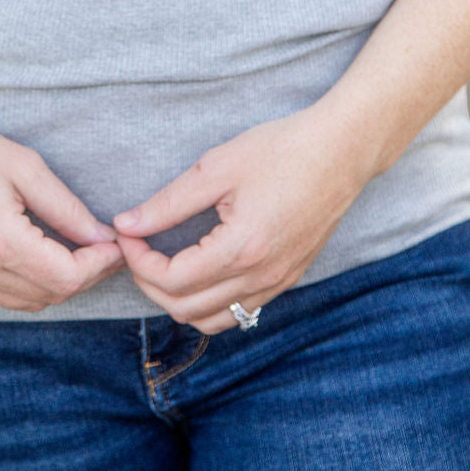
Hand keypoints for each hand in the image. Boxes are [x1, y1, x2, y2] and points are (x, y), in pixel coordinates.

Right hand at [0, 107, 126, 310]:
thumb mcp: (25, 167)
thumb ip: (67, 208)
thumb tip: (102, 237)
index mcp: (0, 241)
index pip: (67, 276)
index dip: (100, 265)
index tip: (116, 246)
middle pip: (51, 294)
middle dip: (86, 275)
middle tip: (104, 248)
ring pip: (28, 303)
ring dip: (58, 283)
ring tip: (77, 252)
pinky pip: (1, 298)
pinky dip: (27, 285)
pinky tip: (38, 256)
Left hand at [112, 104, 369, 332]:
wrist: (342, 150)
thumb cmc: (281, 149)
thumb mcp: (217, 168)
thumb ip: (169, 203)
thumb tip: (127, 224)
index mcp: (242, 248)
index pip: (172, 280)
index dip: (139, 261)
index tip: (128, 234)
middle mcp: (262, 276)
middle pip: (186, 308)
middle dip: (150, 282)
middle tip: (138, 247)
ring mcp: (279, 282)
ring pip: (212, 320)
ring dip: (178, 300)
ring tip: (162, 263)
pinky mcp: (289, 278)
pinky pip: (239, 312)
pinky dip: (209, 303)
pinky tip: (198, 271)